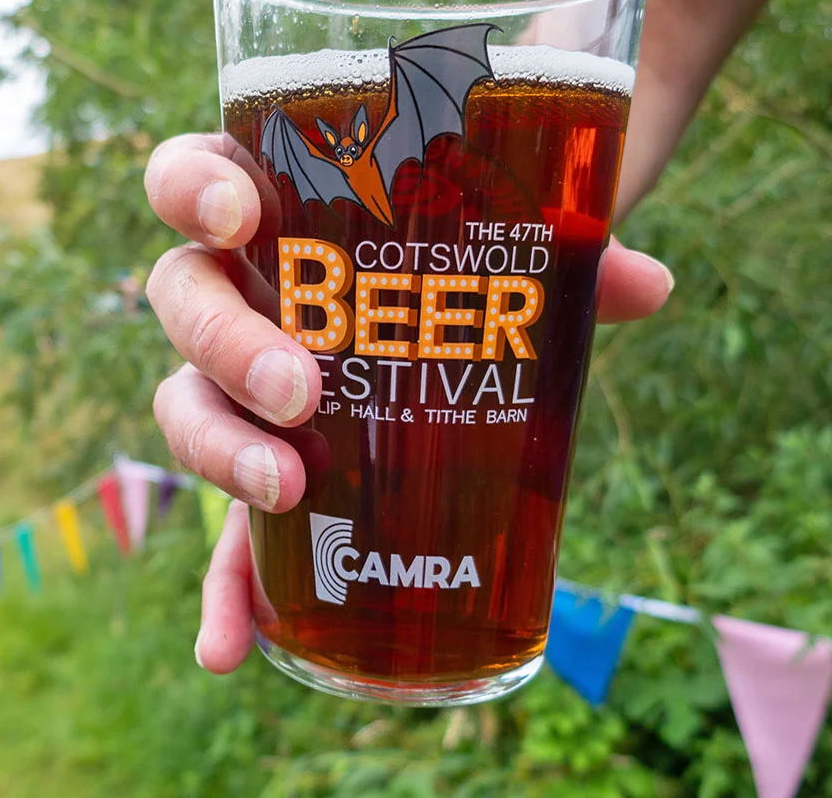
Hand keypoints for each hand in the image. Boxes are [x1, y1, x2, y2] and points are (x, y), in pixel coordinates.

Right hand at [144, 132, 675, 672]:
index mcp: (274, 211)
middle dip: (226, 344)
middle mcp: (237, 293)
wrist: (462, 309)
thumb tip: (648, 285)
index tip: (235, 217)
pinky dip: (221, 593)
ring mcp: (239, 387)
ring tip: (290, 490)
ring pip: (187, 406)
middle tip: (301, 387)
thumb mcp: (509, 243)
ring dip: (222, 452)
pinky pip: (224, 534)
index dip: (191, 190)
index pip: (191, 179)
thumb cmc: (464, 257)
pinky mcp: (265, 475)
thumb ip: (568, 256)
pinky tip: (227, 652)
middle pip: (183, 301)